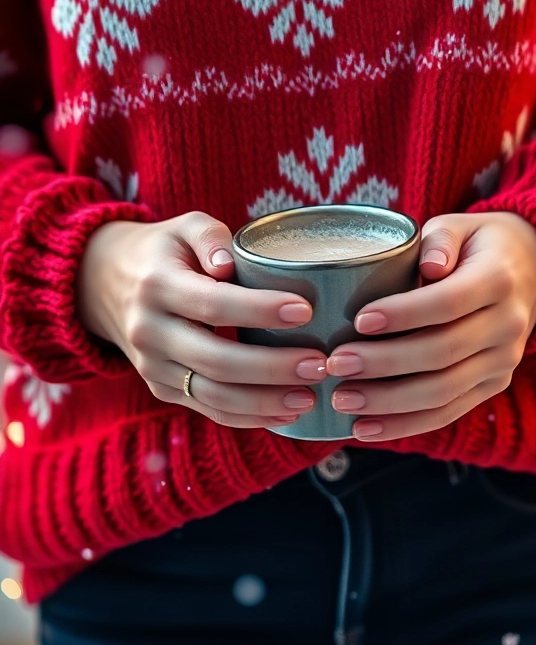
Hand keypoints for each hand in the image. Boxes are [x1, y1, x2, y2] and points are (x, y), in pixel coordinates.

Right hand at [74, 211, 328, 428]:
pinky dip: (248, 417)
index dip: (259, 310)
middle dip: (272, 367)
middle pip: (215, 359)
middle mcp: (149, 331)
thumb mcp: (183, 227)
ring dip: (265, 402)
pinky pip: (207, 409)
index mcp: (157, 285)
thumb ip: (210, 235)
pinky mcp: (161, 389)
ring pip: (212, 395)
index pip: (212, 303)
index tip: (305, 310)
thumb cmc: (165, 251)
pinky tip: (285, 413)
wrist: (106, 285)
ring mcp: (152, 366)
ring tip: (310, 396)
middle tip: (320, 364)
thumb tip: (230, 264)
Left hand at [326, 212, 535, 440]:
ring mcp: (502, 362)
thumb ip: (439, 239)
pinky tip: (365, 428)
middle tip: (336, 363)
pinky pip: (447, 413)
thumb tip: (429, 264)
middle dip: (384, 363)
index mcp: (498, 281)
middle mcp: (508, 326)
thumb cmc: (477, 246)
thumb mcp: (460, 226)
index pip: (449, 302)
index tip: (360, 320)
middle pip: (442, 353)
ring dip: (388, 402)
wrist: (531, 272)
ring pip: (443, 392)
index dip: (404, 314)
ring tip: (342, 398)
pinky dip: (404, 425)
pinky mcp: (492, 386)